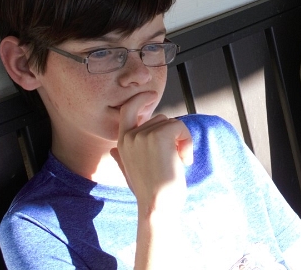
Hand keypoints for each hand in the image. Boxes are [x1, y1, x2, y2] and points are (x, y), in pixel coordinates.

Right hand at [110, 91, 193, 214]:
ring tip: (177, 162)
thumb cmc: (148, 192)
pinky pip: (180, 127)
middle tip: (174, 157)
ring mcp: (143, 135)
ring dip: (181, 140)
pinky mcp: (160, 135)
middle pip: (160, 118)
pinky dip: (188, 142)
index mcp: (122, 143)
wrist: (157, 206)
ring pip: (172, 123)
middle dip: (172, 134)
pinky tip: (184, 160)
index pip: (128, 110)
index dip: (139, 98)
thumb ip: (122, 158)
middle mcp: (131, 136)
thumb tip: (113, 151)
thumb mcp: (130, 172)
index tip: (151, 94)